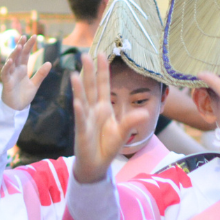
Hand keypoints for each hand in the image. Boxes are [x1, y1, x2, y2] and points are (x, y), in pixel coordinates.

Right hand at [0, 35, 51, 111]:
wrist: (17, 109)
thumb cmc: (23, 96)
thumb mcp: (35, 84)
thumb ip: (41, 74)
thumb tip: (49, 63)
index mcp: (22, 69)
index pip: (25, 54)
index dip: (29, 45)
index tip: (34, 36)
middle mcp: (15, 70)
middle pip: (17, 55)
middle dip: (20, 45)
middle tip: (24, 36)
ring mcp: (10, 76)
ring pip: (11, 62)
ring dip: (14, 54)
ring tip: (19, 46)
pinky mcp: (6, 83)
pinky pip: (5, 73)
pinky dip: (7, 67)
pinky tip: (10, 61)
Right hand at [69, 54, 148, 183]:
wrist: (96, 165)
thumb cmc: (107, 146)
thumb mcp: (123, 133)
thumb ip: (131, 121)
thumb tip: (145, 112)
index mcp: (104, 108)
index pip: (103, 85)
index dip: (102, 70)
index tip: (101, 54)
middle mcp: (93, 111)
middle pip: (91, 88)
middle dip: (89, 72)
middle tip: (84, 54)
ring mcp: (86, 120)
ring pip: (82, 101)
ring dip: (79, 88)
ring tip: (75, 74)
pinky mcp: (82, 133)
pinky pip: (81, 120)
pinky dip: (79, 111)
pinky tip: (77, 102)